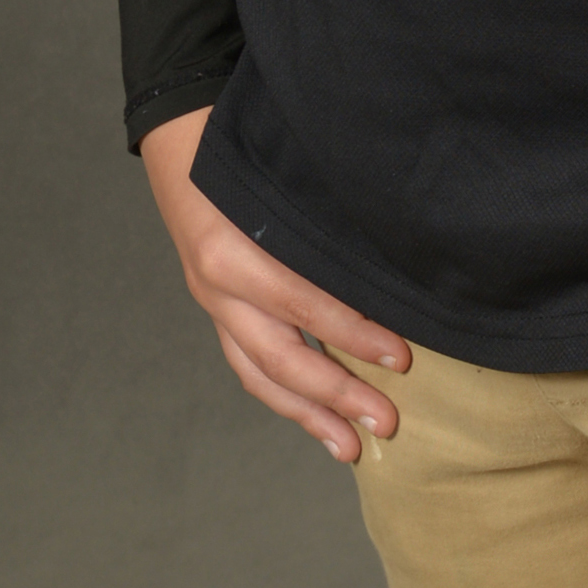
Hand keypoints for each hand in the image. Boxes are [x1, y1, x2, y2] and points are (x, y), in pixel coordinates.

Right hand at [139, 107, 409, 460]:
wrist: (184, 139)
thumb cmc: (250, 149)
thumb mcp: (286, 177)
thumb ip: (326, 222)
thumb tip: (395, 263)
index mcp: (234, 249)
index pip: (304, 303)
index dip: (355, 333)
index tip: (404, 356)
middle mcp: (218, 285)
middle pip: (280, 356)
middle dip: (336, 393)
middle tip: (388, 421)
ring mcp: (214, 302)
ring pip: (259, 374)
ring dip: (309, 414)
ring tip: (351, 448)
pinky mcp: (218, 311)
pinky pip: (249, 364)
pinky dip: (285, 394)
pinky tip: (317, 416)